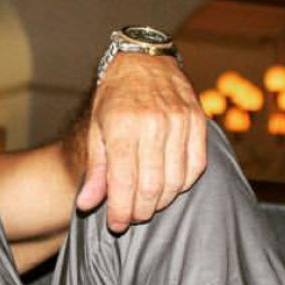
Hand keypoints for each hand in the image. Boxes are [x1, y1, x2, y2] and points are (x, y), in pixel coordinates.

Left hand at [77, 52, 206, 231]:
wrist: (144, 59)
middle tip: (132, 218)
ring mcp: (179, 121)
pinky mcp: (198, 121)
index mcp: (122, 125)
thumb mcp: (96, 128)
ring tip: (148, 204)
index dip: (120, 211)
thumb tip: (87, 205)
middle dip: (140, 211)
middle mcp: (152, 123)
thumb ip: (96, 169)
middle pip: (151, 187)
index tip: (116, 224)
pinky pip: (196, 165)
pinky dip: (184, 184)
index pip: (123, 182)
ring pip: (175, 180)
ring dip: (162, 201)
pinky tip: (170, 187)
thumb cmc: (115, 97)